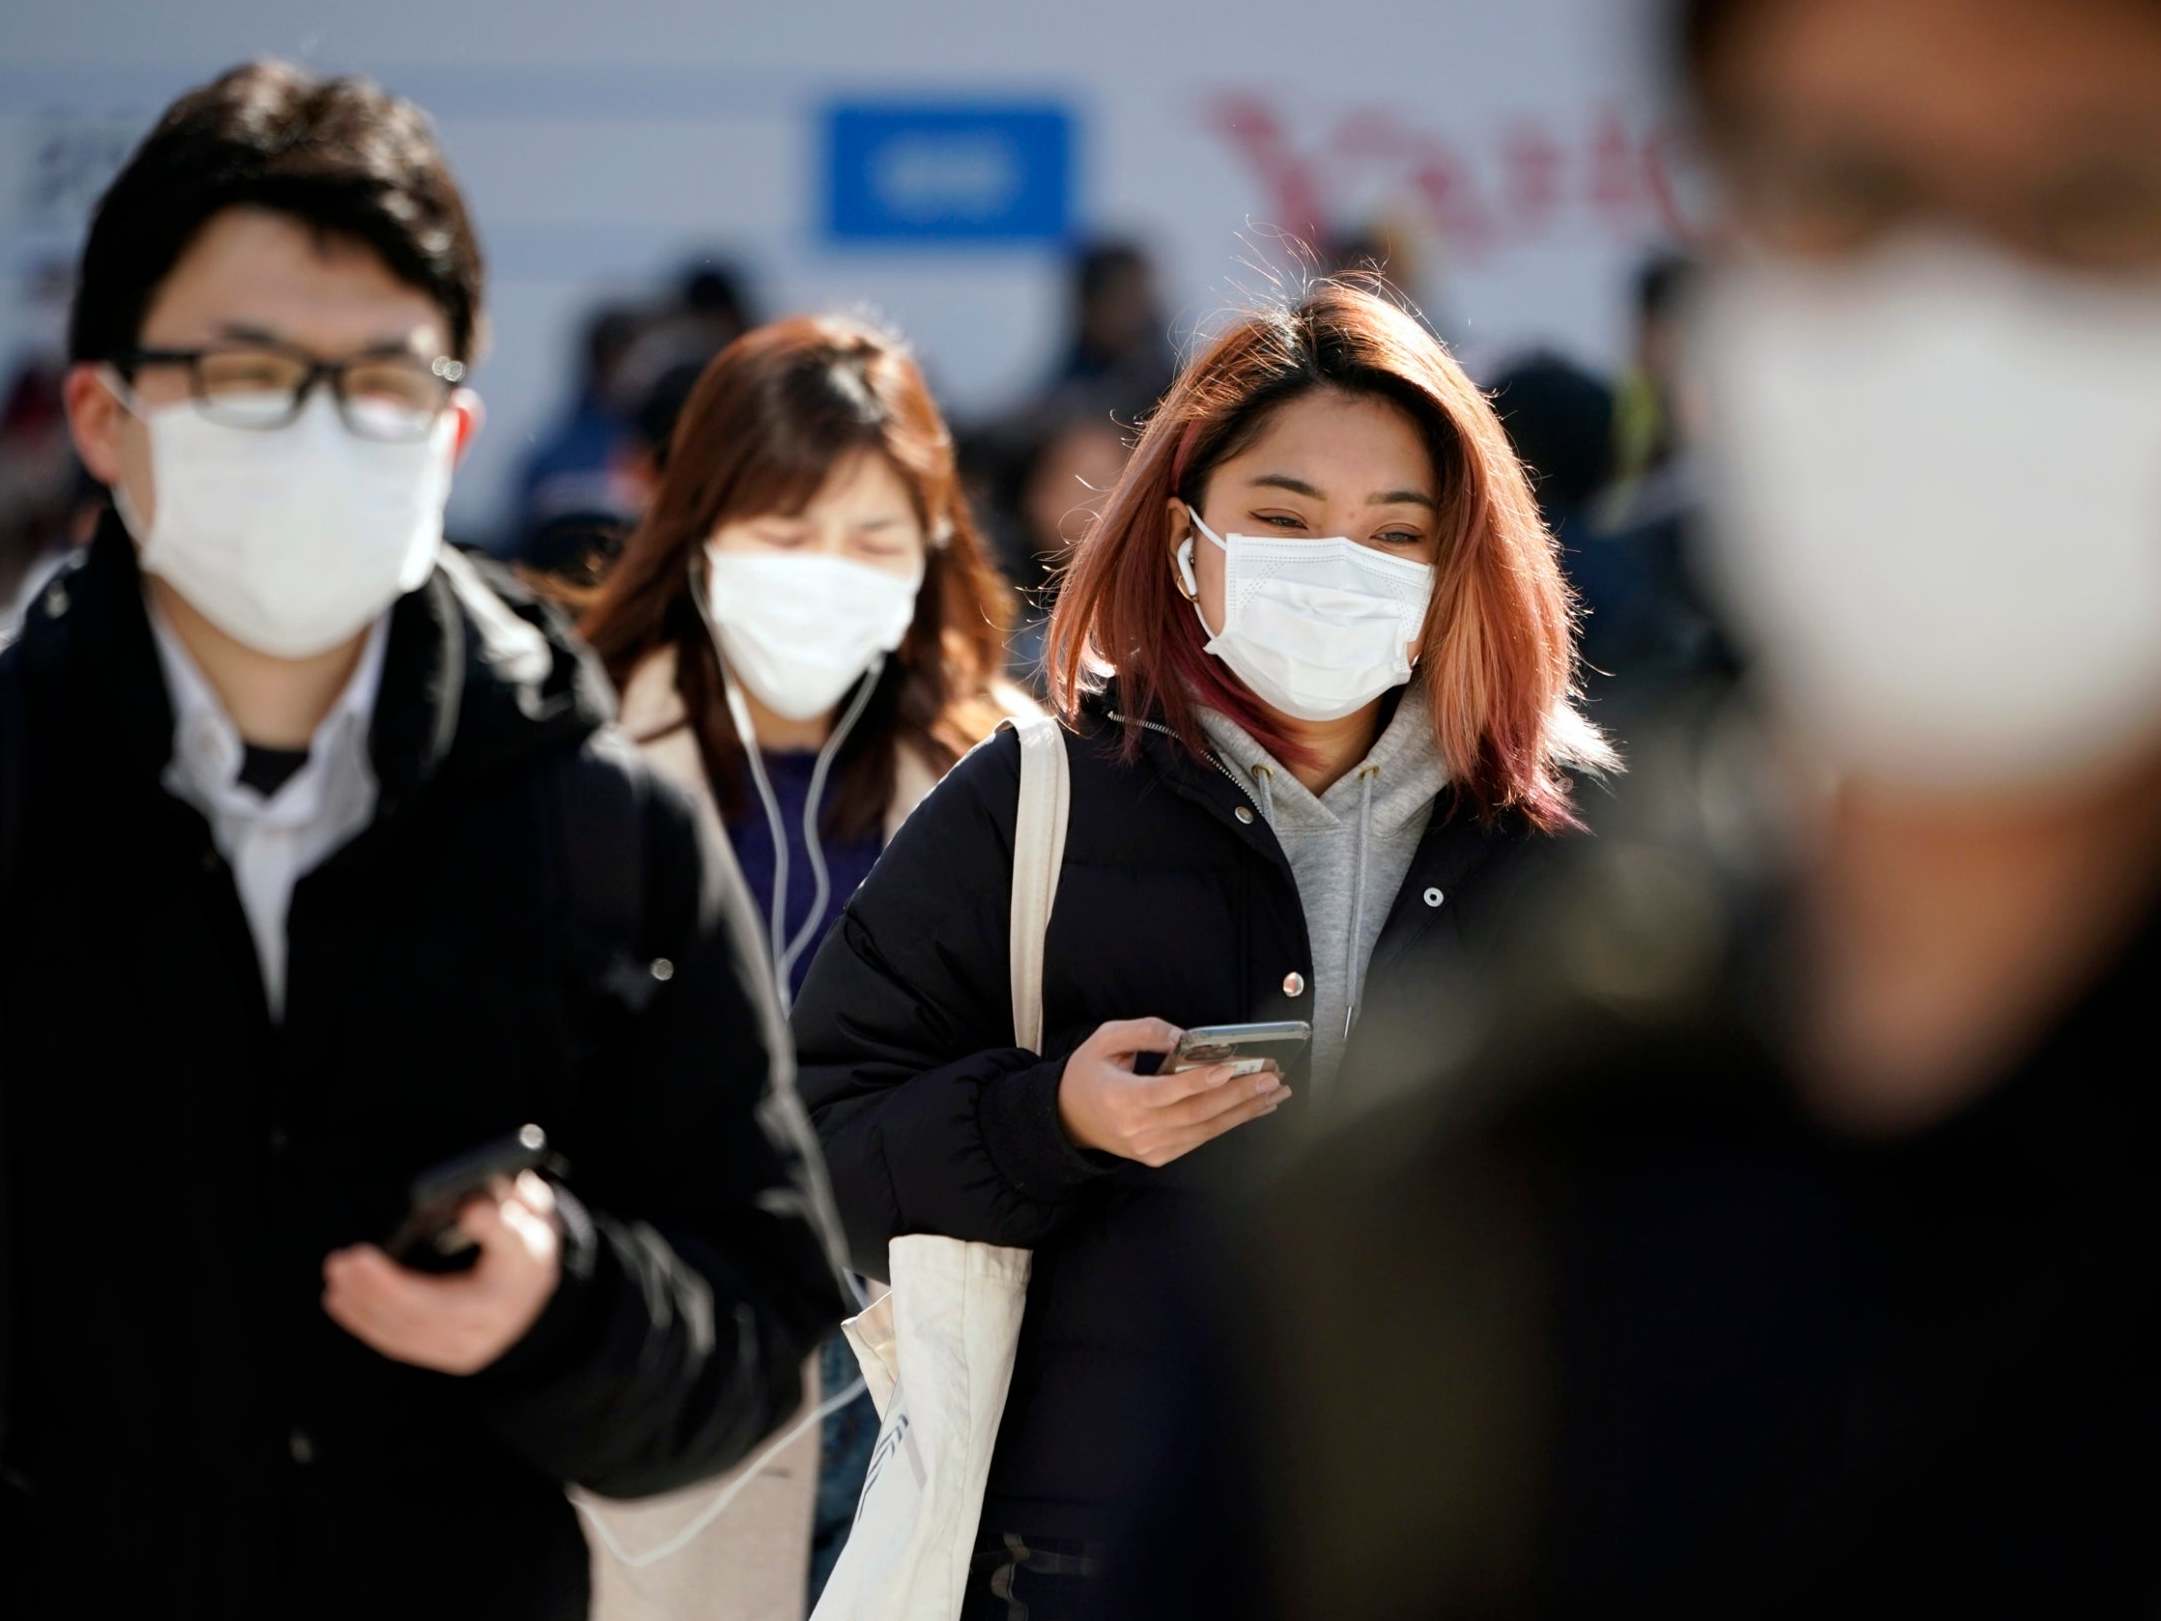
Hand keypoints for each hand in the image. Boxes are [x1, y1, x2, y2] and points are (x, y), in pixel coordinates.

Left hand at [323, 1170, 561, 1374]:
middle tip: (340, 1262)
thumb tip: (471, 1211)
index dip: (390, 1284)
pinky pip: (398, 1342)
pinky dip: (366, 1322)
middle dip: (367, 1291)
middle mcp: (478, 1336)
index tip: (361, 1256)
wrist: (535, 1286)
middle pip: (409, 1320)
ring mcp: (460, 1351)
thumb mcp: (526, 1228)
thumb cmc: (525, 1250)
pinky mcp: (444, 1354)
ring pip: (398, 1335)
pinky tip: (342, 1302)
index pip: (432, 1304)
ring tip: (337, 1276)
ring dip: (360, 1307)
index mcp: (498, 1305)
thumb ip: (501, 1220)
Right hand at [1056, 1018, 1290, 1167]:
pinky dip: (1228, 1123)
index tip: (1229, 1068)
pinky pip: (1200, 1139)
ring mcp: (1150, 1148)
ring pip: (1204, 1130)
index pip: (1165, 1093)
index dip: (1198, 1082)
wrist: (1068, 1120)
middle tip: (1270, 1079)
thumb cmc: (1088, 1074)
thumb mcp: (1104, 1040)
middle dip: (1237, 1096)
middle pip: (1195, 1113)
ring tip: (1274, 1094)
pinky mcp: (1160, 1156)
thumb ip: (1142, 1031)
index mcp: (1119, 1098)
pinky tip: (1252, 1109)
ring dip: (1243, 1111)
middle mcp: (1137, 1129)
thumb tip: (1181, 1037)